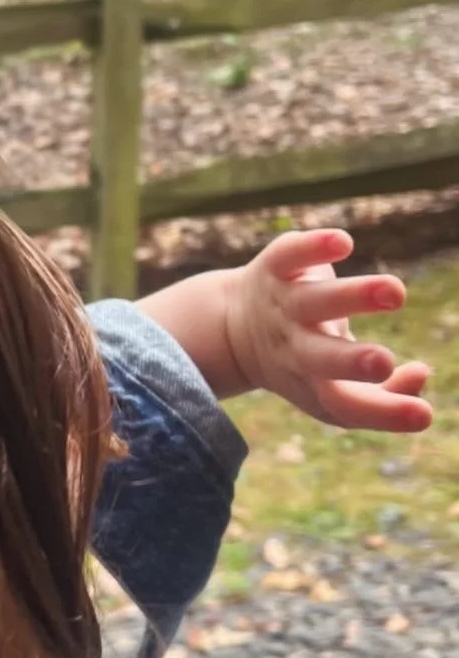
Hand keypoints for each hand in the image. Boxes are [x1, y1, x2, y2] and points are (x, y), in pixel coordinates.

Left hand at [223, 230, 432, 432]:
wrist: (232, 328)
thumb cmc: (306, 364)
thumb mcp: (340, 389)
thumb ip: (389, 393)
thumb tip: (424, 373)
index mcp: (314, 385)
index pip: (346, 407)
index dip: (386, 415)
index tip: (424, 416)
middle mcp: (295, 349)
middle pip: (321, 358)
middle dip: (351, 361)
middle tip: (383, 361)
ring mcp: (284, 306)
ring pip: (316, 300)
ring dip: (354, 296)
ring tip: (394, 291)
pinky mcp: (275, 267)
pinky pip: (291, 255)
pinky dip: (313, 248)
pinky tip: (343, 241)